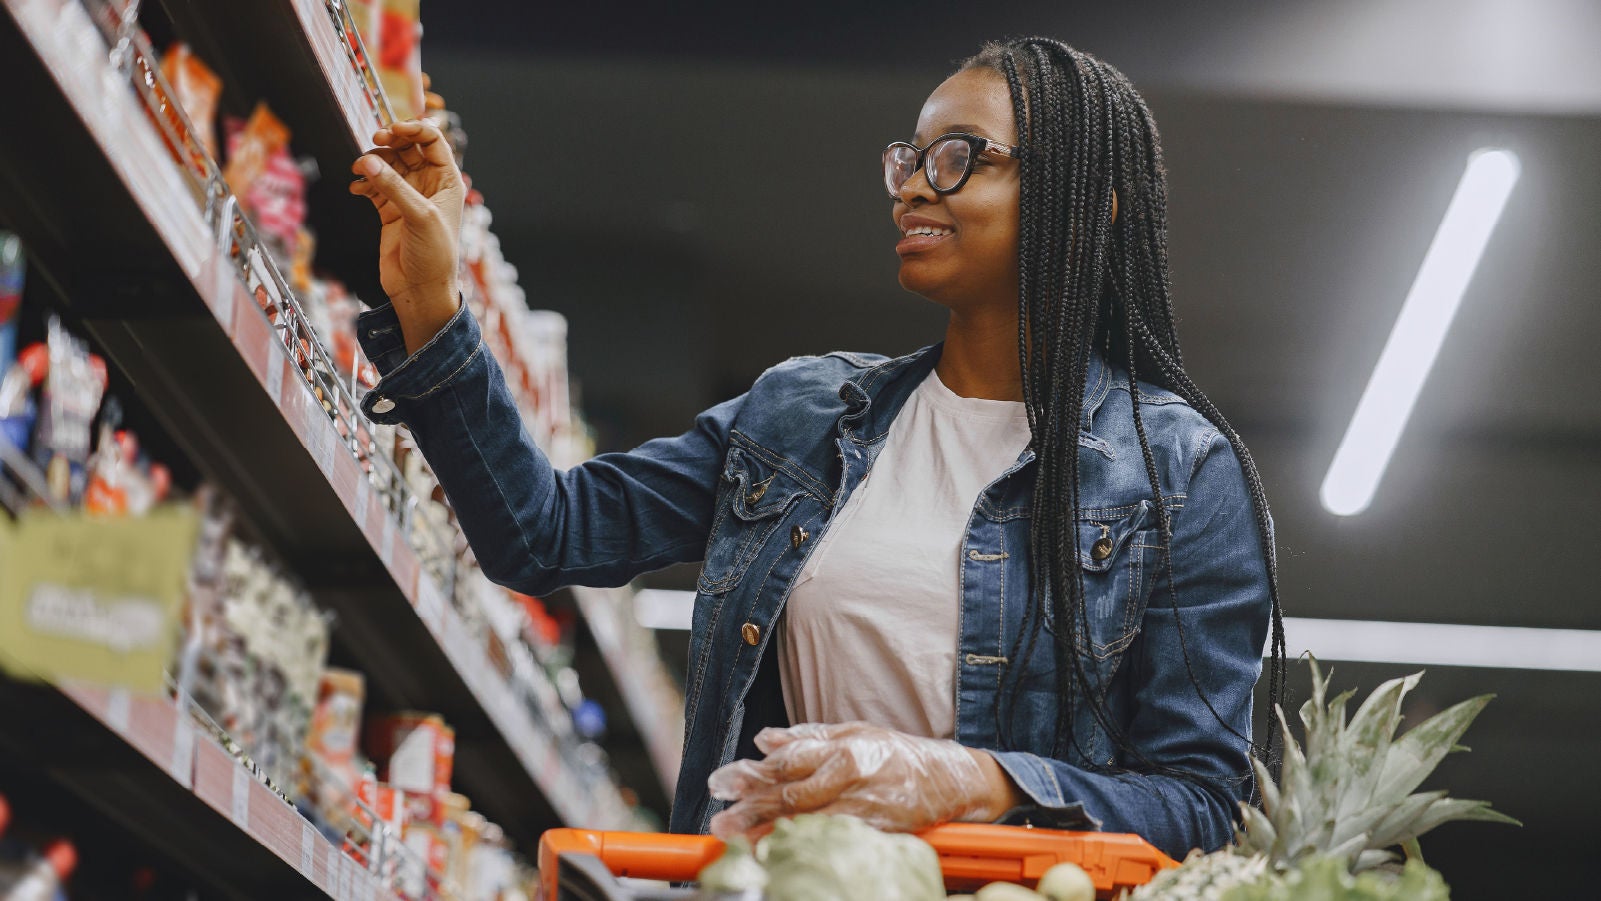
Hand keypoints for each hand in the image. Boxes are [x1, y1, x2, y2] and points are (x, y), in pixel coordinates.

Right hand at [349, 118, 464, 353]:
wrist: (420, 290)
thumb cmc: (433, 256)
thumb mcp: (419, 216)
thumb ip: (394, 186)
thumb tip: (369, 161)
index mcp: (447, 181)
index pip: (432, 141)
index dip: (413, 129)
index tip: (392, 129)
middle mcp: (428, 185)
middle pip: (407, 148)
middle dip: (390, 141)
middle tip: (374, 140)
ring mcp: (408, 197)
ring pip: (387, 165)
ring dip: (372, 162)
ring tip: (359, 170)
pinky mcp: (389, 210)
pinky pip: (373, 186)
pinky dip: (363, 182)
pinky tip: (356, 188)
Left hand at [706, 722, 1022, 839]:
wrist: (949, 780)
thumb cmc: (899, 754)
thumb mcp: (855, 732)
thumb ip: (808, 737)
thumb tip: (765, 739)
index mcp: (842, 749)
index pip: (786, 762)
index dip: (750, 772)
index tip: (721, 781)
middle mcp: (849, 778)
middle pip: (790, 795)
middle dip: (750, 808)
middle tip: (720, 820)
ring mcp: (861, 809)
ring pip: (806, 822)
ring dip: (767, 833)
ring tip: (736, 841)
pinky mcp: (872, 832)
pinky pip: (831, 840)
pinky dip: (803, 847)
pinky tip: (780, 854)